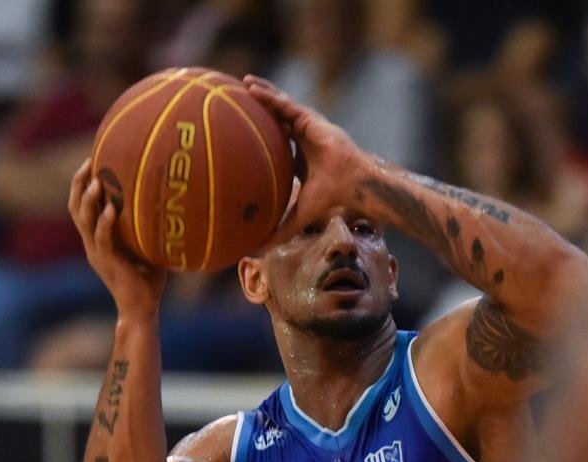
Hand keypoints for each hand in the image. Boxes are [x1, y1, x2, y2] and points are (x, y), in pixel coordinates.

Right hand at [68, 159, 166, 318]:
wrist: (141, 309)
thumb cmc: (149, 280)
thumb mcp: (150, 248)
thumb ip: (152, 229)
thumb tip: (174, 206)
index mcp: (98, 238)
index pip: (83, 204)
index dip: (84, 182)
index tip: (95, 158)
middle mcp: (92, 242)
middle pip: (75, 206)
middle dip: (80, 182)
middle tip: (90, 160)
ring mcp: (97, 252)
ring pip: (83, 220)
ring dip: (88, 199)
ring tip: (96, 181)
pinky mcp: (107, 263)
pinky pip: (102, 239)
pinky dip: (105, 223)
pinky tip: (112, 209)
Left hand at [243, 74, 366, 247]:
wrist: (350, 183)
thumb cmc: (329, 197)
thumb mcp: (298, 214)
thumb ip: (280, 229)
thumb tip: (257, 250)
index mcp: (300, 157)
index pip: (277, 142)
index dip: (261, 135)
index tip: (241, 133)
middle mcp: (303, 138)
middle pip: (277, 119)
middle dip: (260, 108)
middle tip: (237, 100)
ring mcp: (307, 126)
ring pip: (280, 106)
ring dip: (262, 94)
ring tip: (243, 84)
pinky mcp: (311, 118)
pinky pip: (285, 104)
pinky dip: (269, 96)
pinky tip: (252, 88)